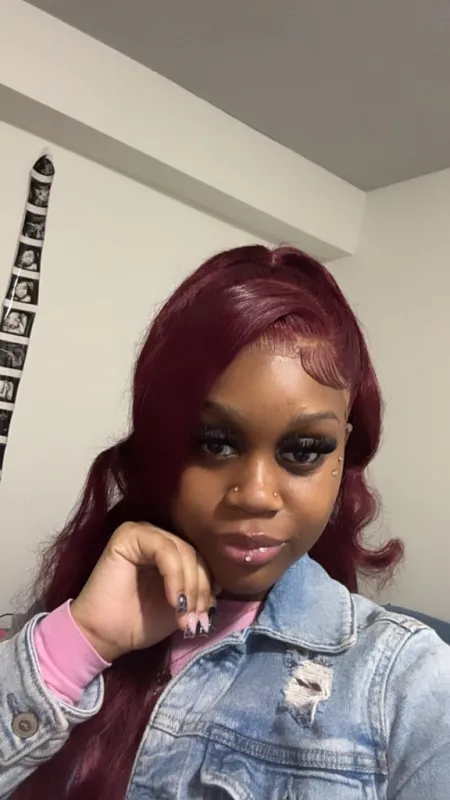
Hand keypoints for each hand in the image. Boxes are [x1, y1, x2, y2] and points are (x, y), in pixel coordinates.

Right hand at [71, 522, 213, 661]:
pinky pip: (164, 549)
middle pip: (194, 553)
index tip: (204, 616)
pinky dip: (174, 576)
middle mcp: (157, 536)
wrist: (104, 635)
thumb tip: (222, 584)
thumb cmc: (140, 621)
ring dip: (189, 585)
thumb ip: (200, 590)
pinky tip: (173, 600)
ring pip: (183, 551)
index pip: (200, 558)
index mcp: (170, 549)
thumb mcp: (181, 605)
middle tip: (195, 617)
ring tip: (183, 613)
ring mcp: (143, 531)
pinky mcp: (129, 534)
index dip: (207, 586)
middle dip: (200, 588)